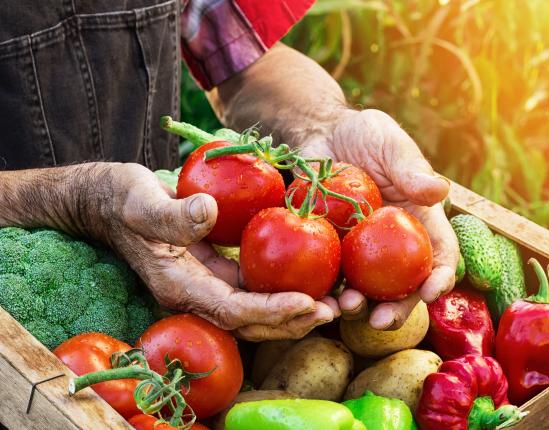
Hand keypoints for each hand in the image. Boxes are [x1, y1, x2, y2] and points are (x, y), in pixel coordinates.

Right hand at [79, 163, 338, 339]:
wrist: (107, 201)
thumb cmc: (121, 198)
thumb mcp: (139, 200)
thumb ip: (170, 213)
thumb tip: (208, 214)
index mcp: (179, 285)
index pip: (233, 310)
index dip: (271, 311)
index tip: (308, 302)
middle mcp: (196, 294)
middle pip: (251, 322)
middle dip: (293, 320)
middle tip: (335, 311)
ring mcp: (207, 285)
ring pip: (257, 310)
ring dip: (295, 310)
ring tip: (335, 302)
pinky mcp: (216, 272)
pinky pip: (255, 288)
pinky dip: (283, 288)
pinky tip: (312, 277)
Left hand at [301, 109, 459, 329]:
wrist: (320, 135)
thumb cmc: (364, 135)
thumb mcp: (390, 144)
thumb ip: (410, 168)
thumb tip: (439, 191)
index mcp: (421, 223)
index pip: (440, 256)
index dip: (440, 278)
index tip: (430, 291)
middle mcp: (395, 246)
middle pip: (405, 287)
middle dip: (398, 310)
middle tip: (382, 320)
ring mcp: (361, 254)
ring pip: (366, 292)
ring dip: (359, 308)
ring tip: (345, 307)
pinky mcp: (330, 253)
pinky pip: (330, 279)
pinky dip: (325, 293)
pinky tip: (316, 299)